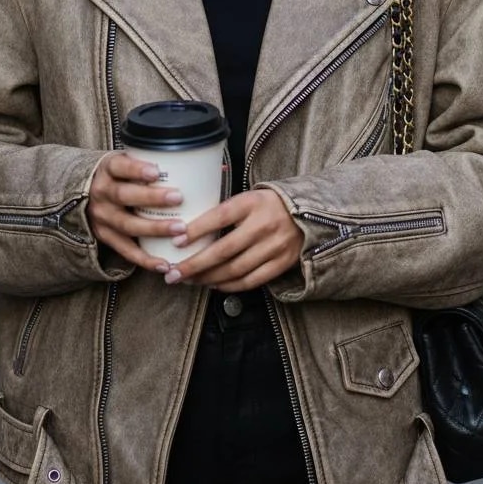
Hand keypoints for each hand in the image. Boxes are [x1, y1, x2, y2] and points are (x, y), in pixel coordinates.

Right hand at [87, 151, 185, 272]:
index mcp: (108, 169)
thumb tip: (206, 163)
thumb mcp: (127, 160)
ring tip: (179, 229)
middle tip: (178, 198)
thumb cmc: (120, 174)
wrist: (86, 192)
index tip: (156, 172)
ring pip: (127, 225)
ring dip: (154, 228)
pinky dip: (145, 259)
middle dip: (152, 198)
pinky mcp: (105, 237)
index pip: (119, 167)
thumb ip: (152, 160)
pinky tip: (164, 263)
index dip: (136, 170)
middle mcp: (101, 193)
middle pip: (124, 196)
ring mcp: (102, 217)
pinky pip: (126, 250)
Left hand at [161, 189, 303, 290]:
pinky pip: (250, 281)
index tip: (176, 241)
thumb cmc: (267, 205)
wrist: (309, 213)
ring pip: (234, 270)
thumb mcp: (248, 197)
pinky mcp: (281, 263)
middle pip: (223, 250)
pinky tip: (213, 284)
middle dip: (194, 264)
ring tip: (189, 281)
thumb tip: (187, 225)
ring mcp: (274, 246)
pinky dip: (229, 286)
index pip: (219, 217)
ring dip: (207, 278)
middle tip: (173, 273)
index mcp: (252, 203)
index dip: (196, 230)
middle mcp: (263, 225)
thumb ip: (224, 210)